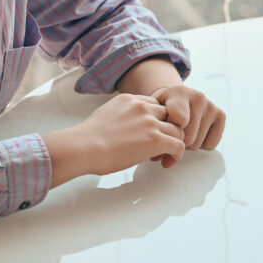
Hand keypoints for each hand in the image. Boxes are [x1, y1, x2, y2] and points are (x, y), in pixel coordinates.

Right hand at [44, 93, 185, 184]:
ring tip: (160, 156)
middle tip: (156, 147)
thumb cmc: (86, 140)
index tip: (149, 134)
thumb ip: (122, 118)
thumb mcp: (105, 116)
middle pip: (168, 115)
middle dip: (165, 130)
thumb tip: (126, 131)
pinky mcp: (156, 139)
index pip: (154, 105)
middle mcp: (142, 107)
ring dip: (172, 143)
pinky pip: (179, 145)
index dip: (155, 121)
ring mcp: (150, 122)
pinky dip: (176, 155)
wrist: (83, 147)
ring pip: (177, 130)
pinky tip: (166, 163)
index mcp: (129, 100)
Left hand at [148, 85, 226, 165]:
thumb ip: (155, 130)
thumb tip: (162, 157)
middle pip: (188, 137)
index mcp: (178, 93)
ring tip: (181, 135)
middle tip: (170, 136)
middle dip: (177, 142)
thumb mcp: (152, 113)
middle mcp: (198, 97)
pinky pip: (210, 145)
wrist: (174, 96)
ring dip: (187, 145)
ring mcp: (211, 106)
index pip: (180, 121)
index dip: (170, 133)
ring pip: (197, 144)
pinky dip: (201, 145)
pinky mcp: (220, 115)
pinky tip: (194, 134)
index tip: (162, 133)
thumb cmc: (161, 109)